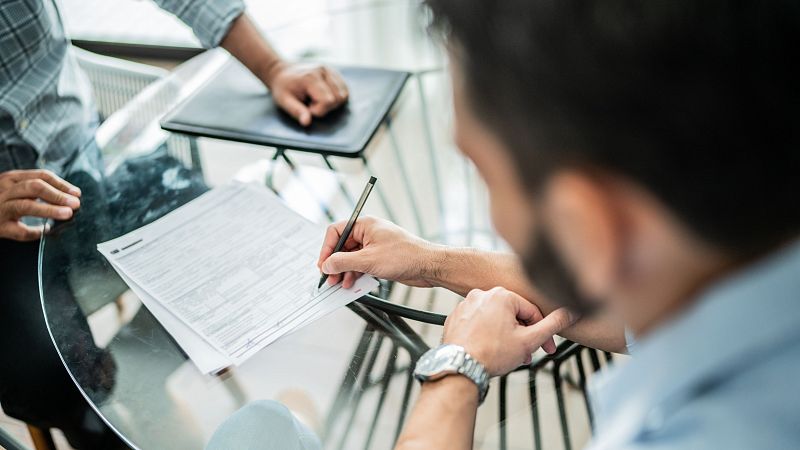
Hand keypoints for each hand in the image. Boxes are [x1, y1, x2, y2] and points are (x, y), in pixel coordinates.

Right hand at [0, 170, 80, 240]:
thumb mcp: (13, 188)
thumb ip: (34, 190)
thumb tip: (68, 198)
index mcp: (11, 179)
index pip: (41, 176)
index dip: (62, 184)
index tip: (76, 193)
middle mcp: (4, 190)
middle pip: (35, 187)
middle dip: (58, 195)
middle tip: (76, 203)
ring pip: (26, 206)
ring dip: (49, 209)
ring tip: (67, 214)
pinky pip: (19, 230)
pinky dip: (35, 232)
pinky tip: (45, 232)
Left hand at [266, 62, 348, 126]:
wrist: (282, 72)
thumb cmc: (283, 88)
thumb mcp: (284, 101)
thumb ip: (296, 111)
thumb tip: (307, 122)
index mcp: (311, 77)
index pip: (328, 101)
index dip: (318, 110)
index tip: (307, 108)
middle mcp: (323, 71)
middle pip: (338, 98)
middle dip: (326, 107)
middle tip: (311, 103)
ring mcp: (330, 70)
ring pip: (344, 94)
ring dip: (332, 103)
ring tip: (317, 99)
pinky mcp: (334, 72)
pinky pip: (344, 89)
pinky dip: (337, 97)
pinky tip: (324, 96)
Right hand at [317, 216, 441, 288]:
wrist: (428, 266)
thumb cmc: (405, 256)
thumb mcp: (368, 260)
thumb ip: (344, 262)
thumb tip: (327, 264)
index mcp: (365, 225)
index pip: (337, 232)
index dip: (327, 248)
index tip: (323, 264)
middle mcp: (369, 233)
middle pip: (343, 246)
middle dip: (335, 263)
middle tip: (330, 278)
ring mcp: (375, 246)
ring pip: (351, 257)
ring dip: (344, 271)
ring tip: (340, 284)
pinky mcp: (380, 258)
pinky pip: (361, 264)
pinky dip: (355, 273)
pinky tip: (352, 283)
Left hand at [443, 287, 574, 375]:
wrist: (459, 367)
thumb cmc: (491, 354)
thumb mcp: (529, 340)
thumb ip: (553, 325)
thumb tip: (570, 312)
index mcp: (501, 295)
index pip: (532, 312)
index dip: (542, 332)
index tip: (547, 348)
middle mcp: (481, 295)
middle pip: (513, 315)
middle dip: (522, 336)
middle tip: (526, 355)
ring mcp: (466, 305)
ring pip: (495, 319)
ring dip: (506, 336)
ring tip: (508, 355)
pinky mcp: (456, 317)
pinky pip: (479, 323)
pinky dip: (487, 334)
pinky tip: (490, 350)